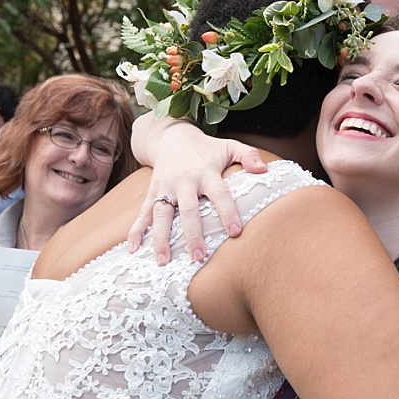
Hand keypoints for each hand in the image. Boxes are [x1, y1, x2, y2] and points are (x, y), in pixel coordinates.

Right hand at [126, 118, 267, 264]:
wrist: (171, 136)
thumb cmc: (206, 149)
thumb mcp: (229, 146)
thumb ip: (248, 155)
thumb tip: (264, 170)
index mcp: (205, 172)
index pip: (219, 193)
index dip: (227, 211)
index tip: (235, 232)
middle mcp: (184, 181)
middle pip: (188, 209)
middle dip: (192, 234)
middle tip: (198, 257)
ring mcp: (165, 187)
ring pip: (161, 214)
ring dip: (161, 238)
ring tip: (162, 262)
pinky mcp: (152, 192)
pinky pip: (142, 213)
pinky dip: (136, 231)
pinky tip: (134, 250)